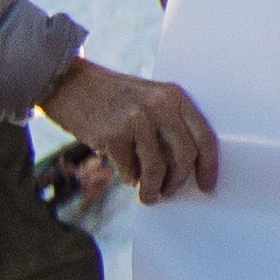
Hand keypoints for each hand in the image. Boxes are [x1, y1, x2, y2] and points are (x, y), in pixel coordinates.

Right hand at [41, 55, 221, 203]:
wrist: (70, 84)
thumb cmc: (112, 97)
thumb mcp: (148, 99)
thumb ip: (168, 125)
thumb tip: (183, 169)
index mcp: (175, 96)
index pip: (204, 136)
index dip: (209, 166)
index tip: (207, 186)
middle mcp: (160, 106)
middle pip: (184, 156)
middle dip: (179, 181)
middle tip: (170, 192)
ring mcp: (137, 120)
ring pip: (157, 168)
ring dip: (153, 189)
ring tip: (149, 196)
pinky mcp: (114, 135)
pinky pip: (129, 170)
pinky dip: (129, 178)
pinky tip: (127, 176)